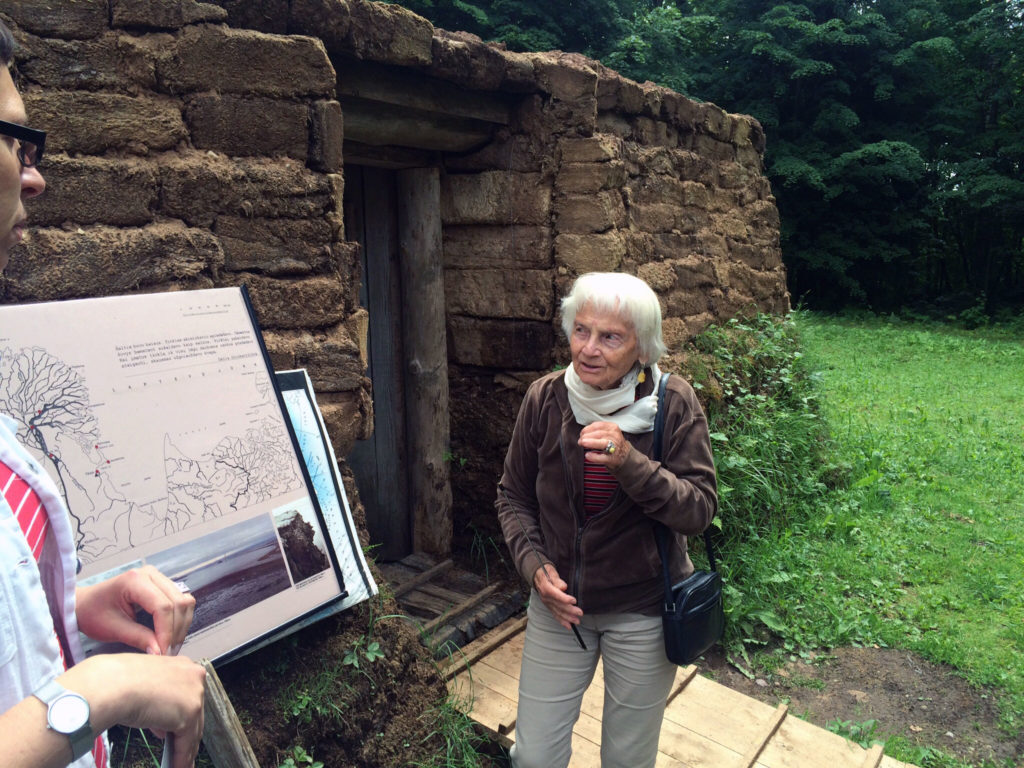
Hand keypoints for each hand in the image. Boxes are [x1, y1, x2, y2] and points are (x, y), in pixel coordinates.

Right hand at [63, 653, 205, 767]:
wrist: (113, 684)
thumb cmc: (119, 682)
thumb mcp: (145, 689)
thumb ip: (160, 704)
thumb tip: (165, 726)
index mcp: (183, 665)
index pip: (188, 696)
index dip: (182, 716)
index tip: (179, 730)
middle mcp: (194, 676)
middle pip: (195, 713)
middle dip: (186, 735)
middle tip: (181, 750)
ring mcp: (194, 694)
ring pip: (193, 730)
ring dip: (186, 750)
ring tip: (181, 763)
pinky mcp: (189, 714)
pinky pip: (186, 743)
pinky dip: (181, 758)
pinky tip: (177, 766)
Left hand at [76, 566, 194, 655]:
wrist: (84, 604)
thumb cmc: (93, 614)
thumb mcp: (112, 629)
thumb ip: (138, 638)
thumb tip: (160, 652)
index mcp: (135, 581)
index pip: (163, 606)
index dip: (166, 632)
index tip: (162, 652)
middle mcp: (151, 574)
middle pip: (178, 602)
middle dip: (176, 631)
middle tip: (168, 653)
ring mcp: (159, 578)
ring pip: (185, 601)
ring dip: (181, 626)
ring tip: (169, 646)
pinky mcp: (163, 586)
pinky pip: (181, 602)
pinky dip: (179, 620)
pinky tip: (169, 635)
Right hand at [532, 563, 582, 630]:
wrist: (537, 576)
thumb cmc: (546, 572)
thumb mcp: (551, 572)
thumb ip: (557, 580)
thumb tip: (563, 587)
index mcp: (546, 588)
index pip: (556, 595)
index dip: (565, 599)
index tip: (574, 601)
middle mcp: (545, 598)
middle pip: (558, 605)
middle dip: (570, 610)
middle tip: (580, 613)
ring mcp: (547, 603)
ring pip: (558, 612)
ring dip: (567, 618)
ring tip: (577, 621)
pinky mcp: (549, 606)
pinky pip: (555, 615)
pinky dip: (562, 621)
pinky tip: (568, 626)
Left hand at [578, 421, 629, 468]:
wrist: (624, 455)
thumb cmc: (612, 442)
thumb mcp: (608, 432)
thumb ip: (597, 430)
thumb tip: (583, 433)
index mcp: (612, 428)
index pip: (598, 426)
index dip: (587, 429)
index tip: (582, 433)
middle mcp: (615, 436)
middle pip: (599, 434)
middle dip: (586, 437)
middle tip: (580, 441)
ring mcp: (615, 447)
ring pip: (603, 443)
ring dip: (590, 443)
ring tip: (583, 443)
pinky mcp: (613, 458)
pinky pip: (603, 457)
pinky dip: (594, 457)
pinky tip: (588, 455)